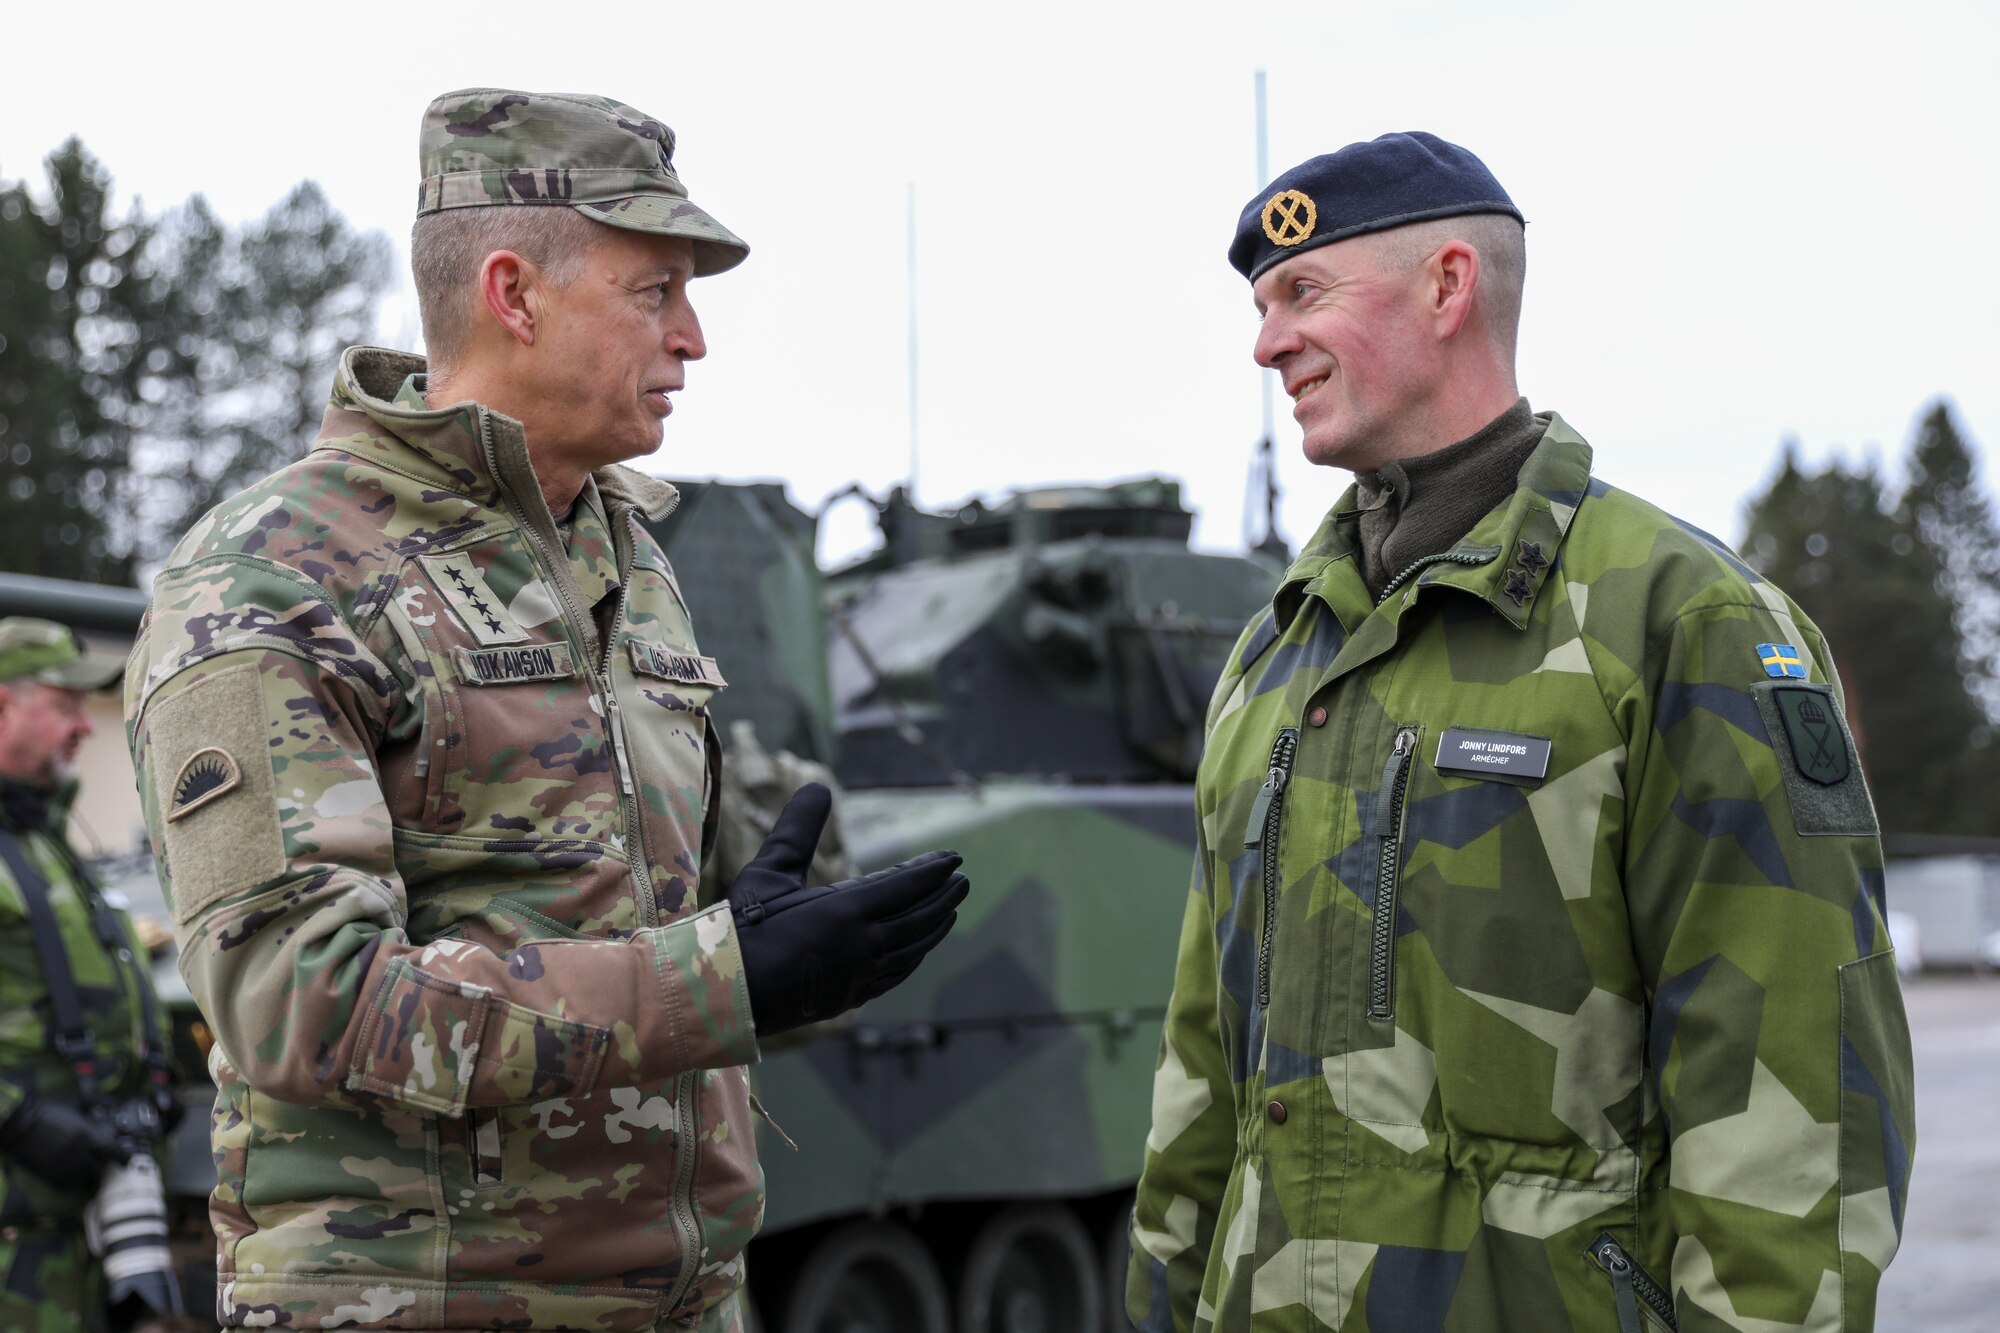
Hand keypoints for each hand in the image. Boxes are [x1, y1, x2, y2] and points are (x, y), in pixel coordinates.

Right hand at [0, 1094, 131, 1191]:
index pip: (114, 1151)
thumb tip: (109, 1103)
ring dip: (86, 1172)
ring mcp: (66, 1167)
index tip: (129, 1160)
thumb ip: (94, 1104)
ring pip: (84, 1177)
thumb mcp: (74, 1102)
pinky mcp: (51, 1176)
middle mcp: (81, 1154)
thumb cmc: (48, 1110)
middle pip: (100, 1167)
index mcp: (89, 1136)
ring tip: (83, 1166)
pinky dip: (70, 1180)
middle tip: (103, 1162)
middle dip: (103, 1165)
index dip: (123, 1156)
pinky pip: (67, 1184)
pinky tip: (68, 1171)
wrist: (20, 1124)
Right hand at [729, 784, 969, 1035]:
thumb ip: (797, 829)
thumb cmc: (743, 926)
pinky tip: (918, 949)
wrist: (725, 991)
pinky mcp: (850, 996)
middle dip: (943, 895)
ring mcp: (859, 974)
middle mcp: (863, 944)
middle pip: (918, 916)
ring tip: (951, 910)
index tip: (954, 858)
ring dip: (935, 925)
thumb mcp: (769, 871)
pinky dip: (914, 956)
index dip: (933, 870)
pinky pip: (896, 973)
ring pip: (912, 947)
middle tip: (962, 880)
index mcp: (846, 910)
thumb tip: (817, 785)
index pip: (906, 884)